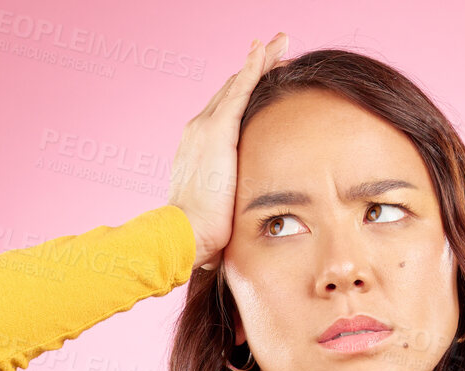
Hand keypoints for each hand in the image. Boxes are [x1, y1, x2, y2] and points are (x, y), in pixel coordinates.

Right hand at [166, 32, 289, 270]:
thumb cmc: (198, 233)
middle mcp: (198, 129)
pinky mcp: (218, 130)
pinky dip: (254, 68)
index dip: (243, 92)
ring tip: (281, 42)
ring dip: (261, 61)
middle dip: (255, 68)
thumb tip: (236, 223)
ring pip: (239, 84)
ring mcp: (206, 127)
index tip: (260, 77)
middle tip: (275, 48)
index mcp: (199, 147)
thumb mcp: (216, 211)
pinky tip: (267, 51)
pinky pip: (240, 90)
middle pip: (232, 90)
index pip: (226, 112)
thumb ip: (227, 203)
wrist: (183, 233)